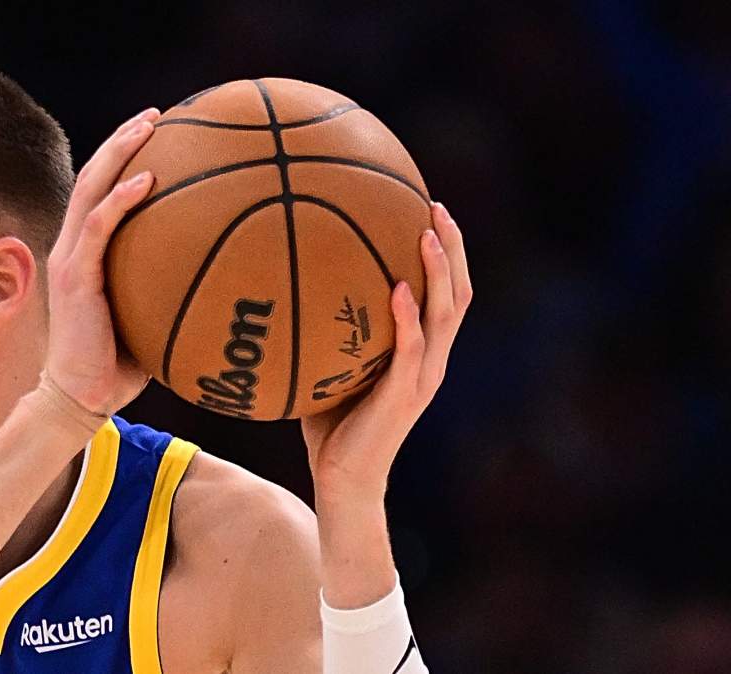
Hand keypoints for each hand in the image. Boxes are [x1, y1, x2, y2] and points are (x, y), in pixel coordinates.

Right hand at [44, 108, 160, 414]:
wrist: (81, 399)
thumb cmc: (120, 367)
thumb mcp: (151, 320)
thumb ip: (173, 293)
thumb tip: (231, 282)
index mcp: (87, 253)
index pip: (101, 193)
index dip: (124, 158)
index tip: (160, 134)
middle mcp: (73, 246)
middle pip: (93, 176)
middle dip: (123, 140)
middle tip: (157, 115)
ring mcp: (69, 258)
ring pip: (90, 189)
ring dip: (119, 153)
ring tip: (149, 126)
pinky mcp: (74, 277)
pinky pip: (98, 227)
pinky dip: (120, 200)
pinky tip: (148, 181)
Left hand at [301, 202, 472, 503]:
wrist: (342, 480)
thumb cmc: (330, 425)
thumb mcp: (330, 367)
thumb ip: (326, 332)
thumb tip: (284, 285)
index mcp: (422, 353)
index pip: (447, 294)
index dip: (447, 253)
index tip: (430, 209)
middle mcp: (431, 361)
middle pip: (458, 294)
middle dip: (452, 247)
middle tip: (434, 205)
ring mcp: (422, 378)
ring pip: (446, 315)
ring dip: (440, 271)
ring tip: (427, 231)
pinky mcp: (403, 396)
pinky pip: (410, 350)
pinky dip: (409, 318)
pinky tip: (399, 288)